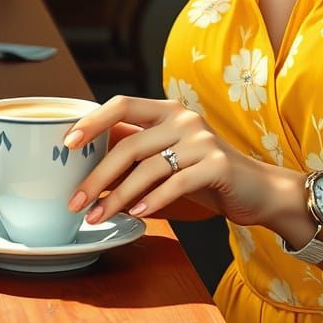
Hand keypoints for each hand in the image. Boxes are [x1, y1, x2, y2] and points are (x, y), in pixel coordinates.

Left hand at [63, 95, 285, 226]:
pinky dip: (152, 201)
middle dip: (96, 176)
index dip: (92, 121)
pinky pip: (175, 184)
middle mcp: (184, 118)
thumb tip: (87, 156)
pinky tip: (136, 214)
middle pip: (129, 144)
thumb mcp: (167, 155)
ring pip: (148, 168)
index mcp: (168, 110)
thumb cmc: (203, 172)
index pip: (123, 104)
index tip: (66, 143)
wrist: (256, 189)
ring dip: (117, 197)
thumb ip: (136, 148)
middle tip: (75, 202)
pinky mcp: (217, 164)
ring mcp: (202, 139)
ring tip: (98, 217)